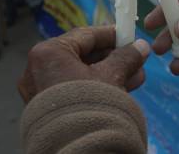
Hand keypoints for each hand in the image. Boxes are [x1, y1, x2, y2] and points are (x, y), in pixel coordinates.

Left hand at [17, 26, 149, 102]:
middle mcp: (37, 70)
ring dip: (110, 74)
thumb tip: (140, 46)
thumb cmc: (89, 106)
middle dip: (114, 58)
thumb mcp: (112, 76)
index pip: (84, 36)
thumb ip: (126, 57)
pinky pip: (74, 89)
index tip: (129, 35)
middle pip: (83, 56)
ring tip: (137, 77)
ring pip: (80, 75)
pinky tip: (123, 89)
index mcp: (47, 53)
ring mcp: (40, 91)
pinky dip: (96, 88)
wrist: (77, 149)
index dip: (111, 35)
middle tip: (136, 59)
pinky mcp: (47, 109)